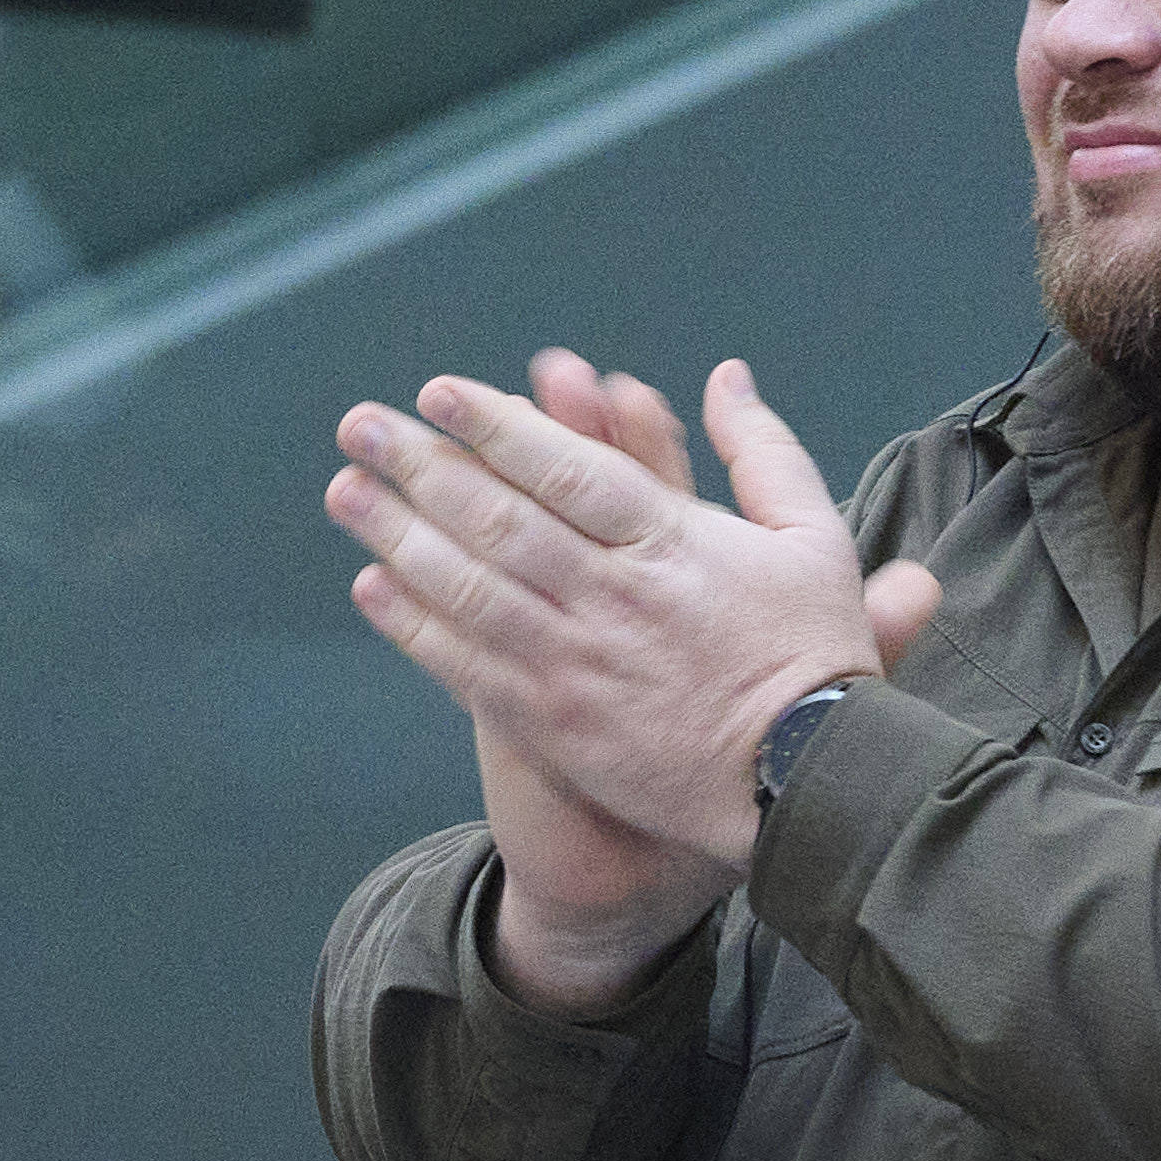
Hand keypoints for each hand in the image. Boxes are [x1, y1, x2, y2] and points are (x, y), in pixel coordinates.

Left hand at [330, 353, 943, 892]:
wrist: (807, 785)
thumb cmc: (815, 656)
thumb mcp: (814, 536)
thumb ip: (763, 450)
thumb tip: (727, 375)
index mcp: (672, 541)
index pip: (565, 466)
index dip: (495, 426)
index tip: (439, 394)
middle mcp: (614, 596)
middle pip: (499, 518)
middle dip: (421, 464)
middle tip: (360, 424)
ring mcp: (578, 663)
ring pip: (470, 587)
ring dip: (398, 535)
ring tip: (346, 492)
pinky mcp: (555, 725)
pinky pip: (468, 668)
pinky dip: (414, 627)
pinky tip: (370, 588)